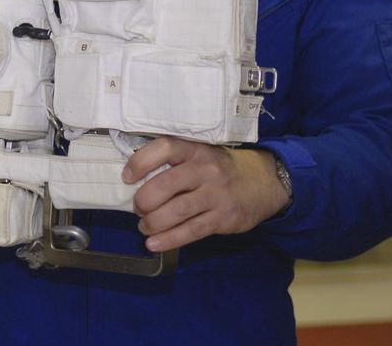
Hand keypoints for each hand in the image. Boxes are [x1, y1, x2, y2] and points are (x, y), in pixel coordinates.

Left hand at [122, 138, 289, 251]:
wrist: (263, 182)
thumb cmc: (219, 168)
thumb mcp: (200, 154)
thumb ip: (174, 162)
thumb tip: (135, 180)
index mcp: (196, 149)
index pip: (165, 148)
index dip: (141, 162)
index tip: (127, 177)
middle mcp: (206, 170)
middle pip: (166, 185)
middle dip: (145, 200)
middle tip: (138, 208)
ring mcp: (216, 195)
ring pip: (177, 211)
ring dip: (154, 222)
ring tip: (144, 226)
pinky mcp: (223, 218)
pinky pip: (192, 231)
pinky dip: (169, 239)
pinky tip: (153, 243)